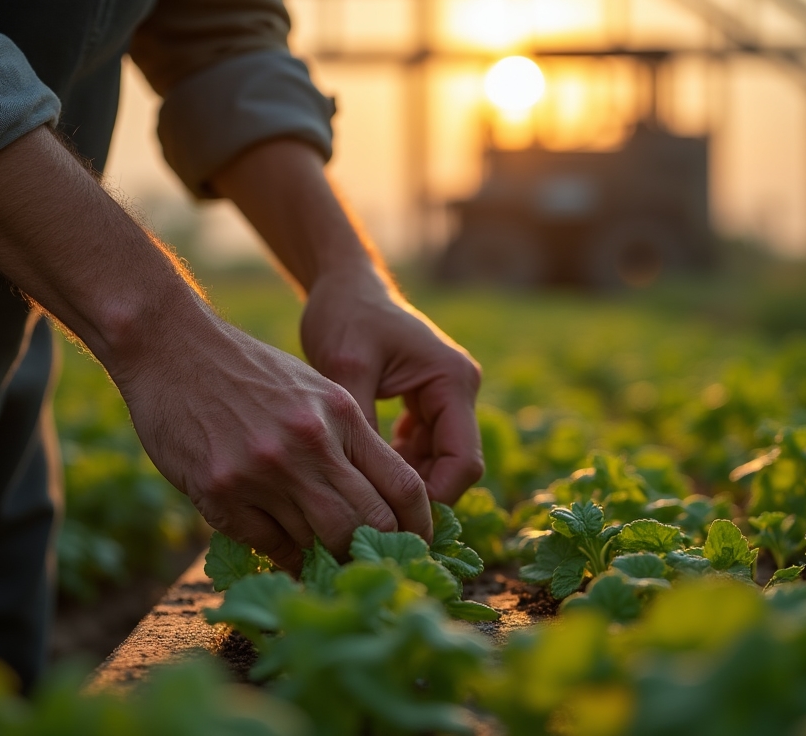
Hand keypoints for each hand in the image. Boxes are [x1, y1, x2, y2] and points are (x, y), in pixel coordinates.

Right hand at [111, 302, 433, 572]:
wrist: (174, 348)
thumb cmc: (251, 371)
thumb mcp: (316, 390)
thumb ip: (348, 442)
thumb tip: (380, 504)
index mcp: (341, 415)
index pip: (404, 486)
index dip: (420, 524)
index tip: (418, 542)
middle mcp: (309, 444)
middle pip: (369, 523)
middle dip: (378, 550)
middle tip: (375, 563)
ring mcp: (263, 471)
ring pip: (320, 541)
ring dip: (329, 556)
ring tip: (331, 561)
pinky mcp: (220, 493)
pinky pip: (270, 545)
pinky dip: (286, 555)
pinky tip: (288, 550)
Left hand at [299, 268, 483, 504]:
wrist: (344, 285)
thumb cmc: (345, 316)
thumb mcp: (347, 370)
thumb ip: (361, 427)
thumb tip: (361, 488)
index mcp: (453, 381)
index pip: (462, 461)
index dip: (434, 498)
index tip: (391, 519)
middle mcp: (459, 391)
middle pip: (454, 466)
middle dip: (419, 496)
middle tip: (373, 520)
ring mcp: (445, 397)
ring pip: (437, 462)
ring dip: (406, 483)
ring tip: (364, 498)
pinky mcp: (426, 402)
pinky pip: (421, 448)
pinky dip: (398, 465)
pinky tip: (364, 471)